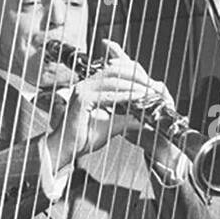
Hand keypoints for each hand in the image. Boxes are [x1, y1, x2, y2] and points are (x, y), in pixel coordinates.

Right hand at [50, 41, 173, 159]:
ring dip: (133, 85)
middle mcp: (85, 84)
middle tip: (153, 85)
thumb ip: (127, 120)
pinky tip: (137, 98)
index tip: (150, 83)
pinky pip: (107, 95)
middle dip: (136, 76)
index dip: (133, 75)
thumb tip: (145, 120)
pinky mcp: (81, 100)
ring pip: (112, 80)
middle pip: (114, 70)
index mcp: (90, 86)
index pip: (114, 71)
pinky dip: (124, 96)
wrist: (66, 148)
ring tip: (148, 90)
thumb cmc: (84, 137)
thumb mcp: (112, 126)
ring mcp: (82, 90)